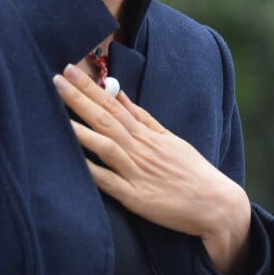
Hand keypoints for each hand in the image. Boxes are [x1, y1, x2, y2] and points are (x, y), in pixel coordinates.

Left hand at [53, 63, 250, 274]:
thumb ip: (141, 117)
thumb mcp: (168, 138)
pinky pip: (111, 183)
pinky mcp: (137, 199)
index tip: (69, 70)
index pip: (113, 104)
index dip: (89, 87)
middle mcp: (140, 149)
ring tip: (57, 113)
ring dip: (81, 129)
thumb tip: (119, 94)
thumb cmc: (191, 171)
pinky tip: (75, 160)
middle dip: (79, 98)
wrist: (216, 204)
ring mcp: (138, 173)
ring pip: (106, 146)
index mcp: (146, 134)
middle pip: (106, 119)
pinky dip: (93, 171)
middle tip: (56, 78)